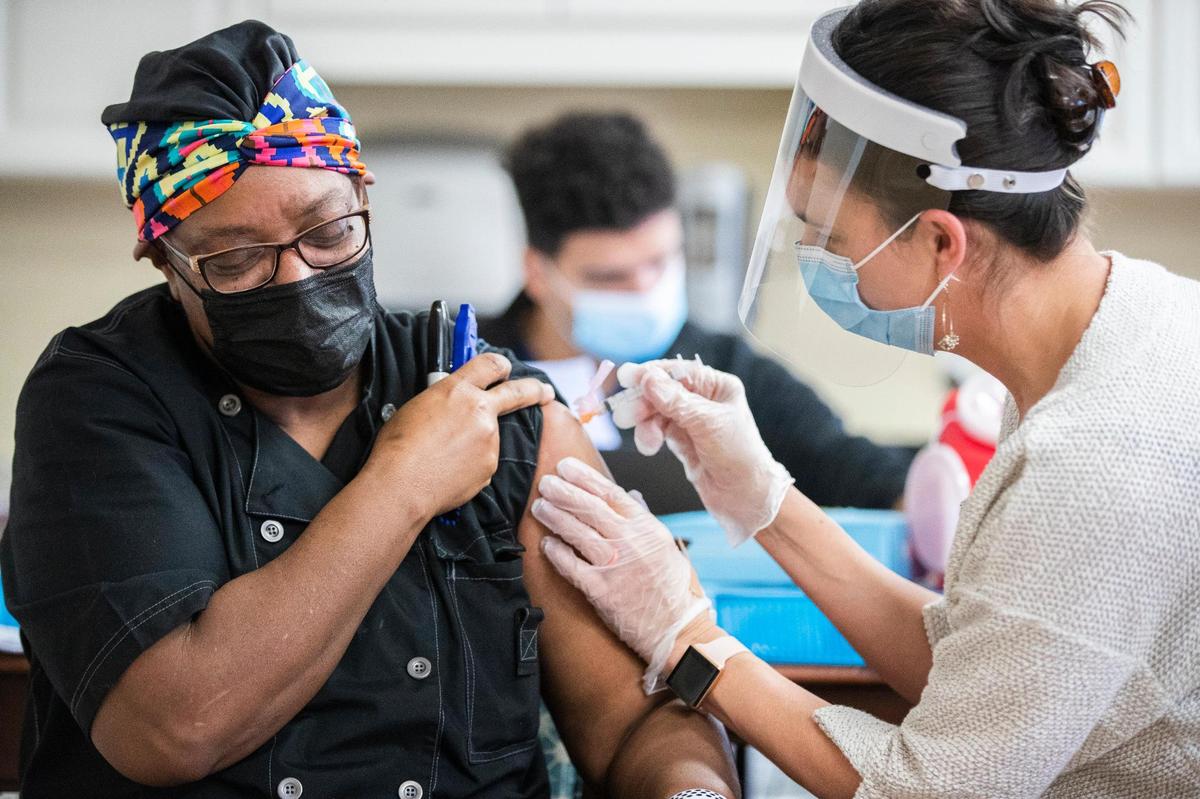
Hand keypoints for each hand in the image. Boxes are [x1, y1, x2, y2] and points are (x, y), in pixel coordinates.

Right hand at [368, 353, 554, 518]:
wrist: (401, 484)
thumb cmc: (398, 446)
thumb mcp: (418, 406)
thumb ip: (444, 400)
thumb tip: (452, 406)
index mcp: (458, 389)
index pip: (490, 364)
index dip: (501, 365)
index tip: (507, 368)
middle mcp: (480, 411)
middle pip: (518, 393)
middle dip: (536, 391)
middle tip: (545, 393)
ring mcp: (489, 440)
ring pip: (490, 436)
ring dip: (477, 442)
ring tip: (445, 456)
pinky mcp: (490, 466)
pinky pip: (483, 461)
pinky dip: (471, 465)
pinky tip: (448, 471)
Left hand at [533, 456, 714, 693]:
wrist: (678, 630)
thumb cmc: (675, 590)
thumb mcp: (668, 546)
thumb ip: (646, 519)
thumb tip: (631, 495)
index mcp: (647, 528)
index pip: (611, 493)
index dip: (585, 477)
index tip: (566, 467)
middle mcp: (630, 542)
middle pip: (589, 508)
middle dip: (564, 491)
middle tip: (546, 483)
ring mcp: (614, 566)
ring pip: (577, 532)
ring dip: (555, 517)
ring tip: (540, 506)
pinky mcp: (600, 591)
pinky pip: (571, 566)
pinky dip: (557, 552)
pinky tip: (546, 542)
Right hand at [612, 360, 792, 546]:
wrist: (747, 499)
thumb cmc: (739, 457)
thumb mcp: (708, 425)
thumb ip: (676, 401)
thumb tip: (647, 378)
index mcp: (718, 387)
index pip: (679, 372)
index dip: (651, 374)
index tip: (626, 377)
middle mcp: (704, 400)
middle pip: (663, 391)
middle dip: (643, 403)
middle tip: (624, 416)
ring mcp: (691, 421)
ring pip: (656, 412)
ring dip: (645, 423)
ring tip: (646, 443)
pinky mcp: (681, 440)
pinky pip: (657, 429)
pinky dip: (649, 436)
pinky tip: (650, 446)